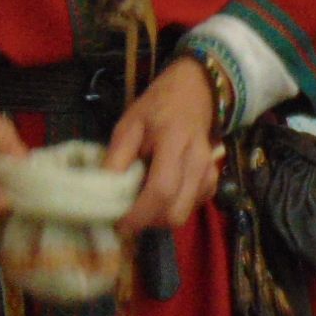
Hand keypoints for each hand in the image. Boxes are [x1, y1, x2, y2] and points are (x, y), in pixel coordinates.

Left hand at [106, 56, 224, 236]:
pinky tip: (161, 193)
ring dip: (160, 216)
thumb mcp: (129, 124)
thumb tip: (103, 192)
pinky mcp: (213, 181)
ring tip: (143, 201)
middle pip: (175, 212)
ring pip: (184, 214)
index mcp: (174, 142)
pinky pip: (192, 207)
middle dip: (149, 221)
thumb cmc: (157, 108)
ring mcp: (209, 173)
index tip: (118, 222)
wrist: (194, 93)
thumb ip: (118, 157)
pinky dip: (173, 208)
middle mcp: (198, 162)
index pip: (161, 189)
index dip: (139, 213)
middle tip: (129, 214)